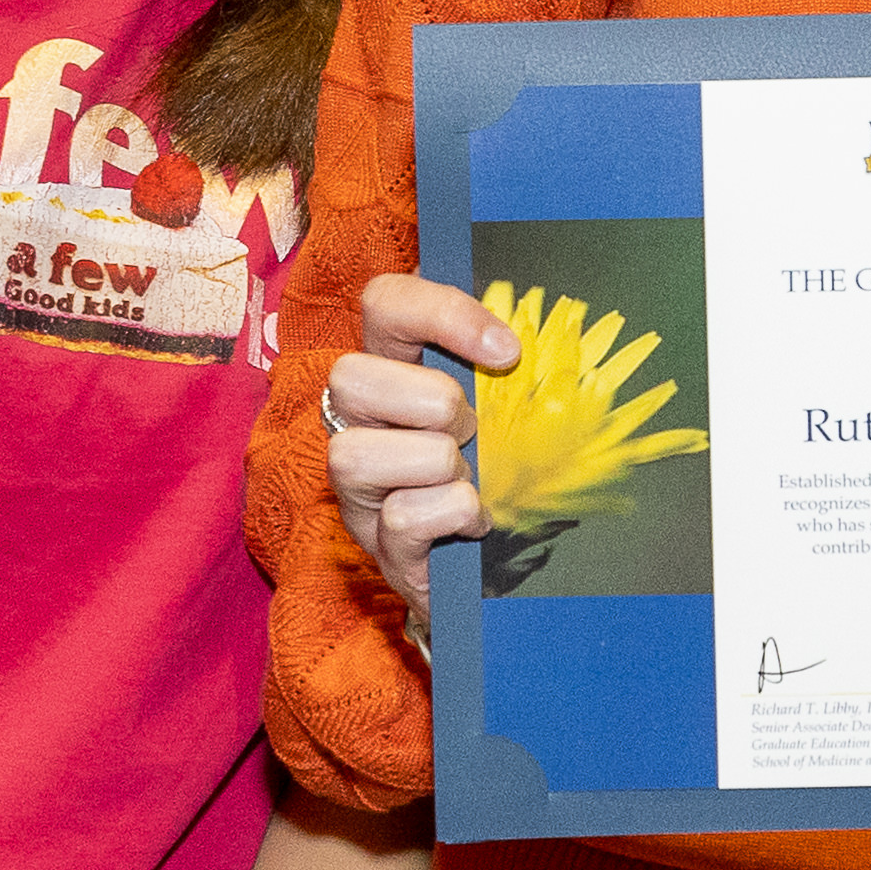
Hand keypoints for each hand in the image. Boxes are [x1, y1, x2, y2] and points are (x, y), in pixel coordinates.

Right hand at [318, 275, 516, 603]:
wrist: (501, 565)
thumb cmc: (504, 470)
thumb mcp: (506, 406)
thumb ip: (504, 366)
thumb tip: (522, 339)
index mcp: (393, 370)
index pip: (385, 303)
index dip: (441, 312)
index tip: (507, 351)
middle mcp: (358, 424)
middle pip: (348, 377)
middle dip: (429, 402)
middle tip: (470, 432)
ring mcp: (359, 490)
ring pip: (354, 455)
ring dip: (436, 463)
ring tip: (469, 481)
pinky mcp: (379, 545)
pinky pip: (402, 516)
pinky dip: (455, 514)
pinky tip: (477, 521)